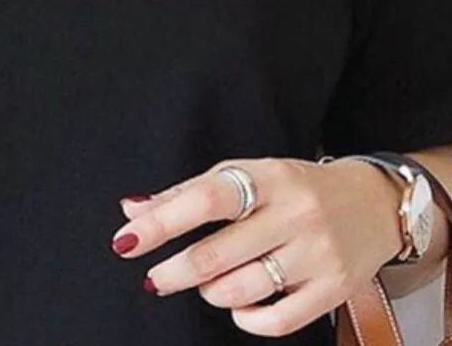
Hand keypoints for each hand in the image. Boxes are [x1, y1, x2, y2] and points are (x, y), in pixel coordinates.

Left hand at [109, 157, 404, 337]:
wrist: (372, 202)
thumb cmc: (292, 187)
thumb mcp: (245, 174)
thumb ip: (187, 193)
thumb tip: (132, 209)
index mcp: (267, 177)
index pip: (205, 198)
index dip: (161, 222)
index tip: (125, 240)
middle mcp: (294, 213)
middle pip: (218, 253)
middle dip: (174, 271)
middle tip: (155, 278)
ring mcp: (317, 254)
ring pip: (242, 289)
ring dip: (209, 292)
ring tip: (205, 283)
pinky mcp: (334, 290)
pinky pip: (278, 321)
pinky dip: (245, 318)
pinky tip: (237, 305)